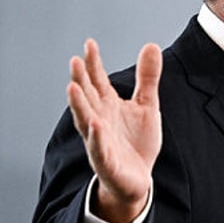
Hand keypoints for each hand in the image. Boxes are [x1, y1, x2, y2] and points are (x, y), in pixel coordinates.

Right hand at [67, 39, 162, 222]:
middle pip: (87, 97)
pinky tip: (95, 124)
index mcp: (108, 105)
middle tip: (75, 60)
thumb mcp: (147, 105)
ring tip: (72, 87)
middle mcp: (99, 120)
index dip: (94, 63)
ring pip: (85, 120)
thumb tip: (151, 45)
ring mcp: (100, 140)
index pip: (98, 80)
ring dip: (79, 105)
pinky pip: (99, 148)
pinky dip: (96, 137)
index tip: (89, 43)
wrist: (138, 179)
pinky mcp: (106, 161)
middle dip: (80, 80)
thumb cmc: (137, 141)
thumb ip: (147, 78)